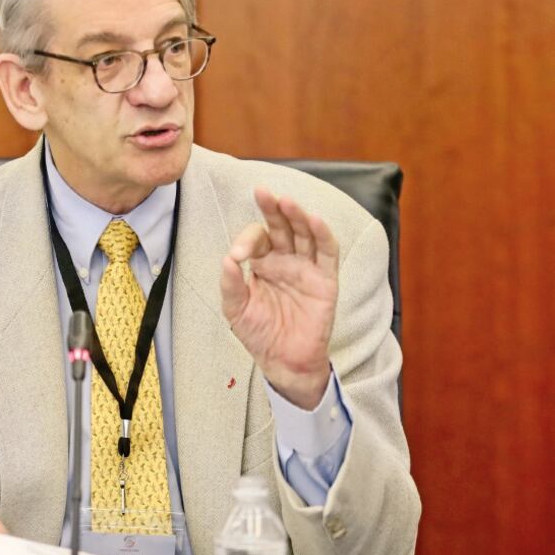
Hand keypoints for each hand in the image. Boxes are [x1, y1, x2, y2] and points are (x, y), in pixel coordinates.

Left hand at [221, 187, 338, 408]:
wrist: (284, 362)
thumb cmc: (260, 334)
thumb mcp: (236, 310)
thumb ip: (231, 284)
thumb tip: (227, 260)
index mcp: (263, 263)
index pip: (257, 239)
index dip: (247, 241)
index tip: (238, 256)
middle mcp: (285, 260)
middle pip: (282, 226)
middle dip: (273, 209)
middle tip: (263, 192)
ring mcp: (307, 268)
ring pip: (304, 233)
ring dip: (297, 216)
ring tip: (286, 201)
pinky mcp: (325, 279)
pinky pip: (327, 252)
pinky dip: (322, 234)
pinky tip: (313, 220)